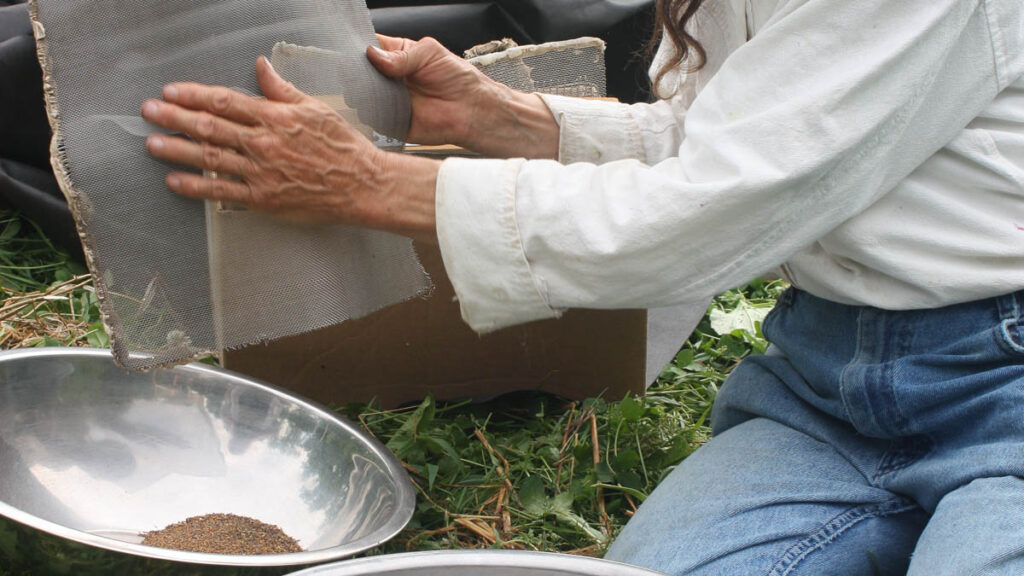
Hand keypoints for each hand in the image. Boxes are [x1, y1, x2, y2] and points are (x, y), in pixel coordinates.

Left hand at [141, 56, 438, 239]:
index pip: (224, 101)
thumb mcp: (314, 108)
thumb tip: (260, 66)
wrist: (362, 185)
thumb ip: (281, 90)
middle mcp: (263, 142)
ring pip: (209, 157)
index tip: (170, 92)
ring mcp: (261, 172)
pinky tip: (174, 181)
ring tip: (152, 143)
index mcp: (274, 117)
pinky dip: (195, 187)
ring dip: (176, 149)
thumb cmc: (342, 146)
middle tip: (148, 111)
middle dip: (174, 117)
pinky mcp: (263, 198)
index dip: (193, 95)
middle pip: (209, 126)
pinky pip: (222, 192)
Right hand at [367, 35, 491, 147]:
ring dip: (363, 90)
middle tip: (362, 70)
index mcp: (396, 55)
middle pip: (360, 71)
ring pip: (361, 93)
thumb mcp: (430, 53)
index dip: (359, 47)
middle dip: (357, 70)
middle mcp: (388, 77)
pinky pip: (371, 116)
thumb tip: (372, 54)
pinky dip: (371, 111)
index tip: (354, 49)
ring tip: (376, 88)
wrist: (470, 110)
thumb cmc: (457, 79)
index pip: (368, 46)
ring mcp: (386, 99)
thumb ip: (400, 55)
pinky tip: (380, 105)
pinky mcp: (389, 120)